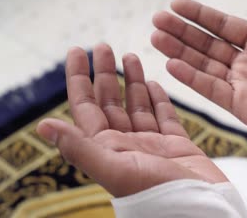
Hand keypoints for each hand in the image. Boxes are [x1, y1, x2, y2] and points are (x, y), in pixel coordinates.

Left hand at [36, 44, 226, 196]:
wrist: (203, 209)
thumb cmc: (158, 194)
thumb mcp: (114, 168)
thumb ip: (80, 148)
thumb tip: (42, 126)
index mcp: (106, 148)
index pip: (85, 106)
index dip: (78, 78)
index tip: (76, 51)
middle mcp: (126, 144)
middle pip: (110, 101)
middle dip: (105, 73)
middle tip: (104, 45)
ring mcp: (151, 144)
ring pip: (136, 105)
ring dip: (131, 81)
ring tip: (130, 56)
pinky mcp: (176, 145)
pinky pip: (164, 116)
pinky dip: (157, 99)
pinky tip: (153, 83)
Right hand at [151, 0, 246, 140]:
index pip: (224, 25)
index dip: (200, 15)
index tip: (177, 4)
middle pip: (207, 43)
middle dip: (182, 31)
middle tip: (158, 19)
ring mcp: (243, 84)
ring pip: (203, 64)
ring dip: (179, 51)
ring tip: (156, 37)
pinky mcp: (242, 106)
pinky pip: (212, 89)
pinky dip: (191, 79)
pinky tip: (172, 64)